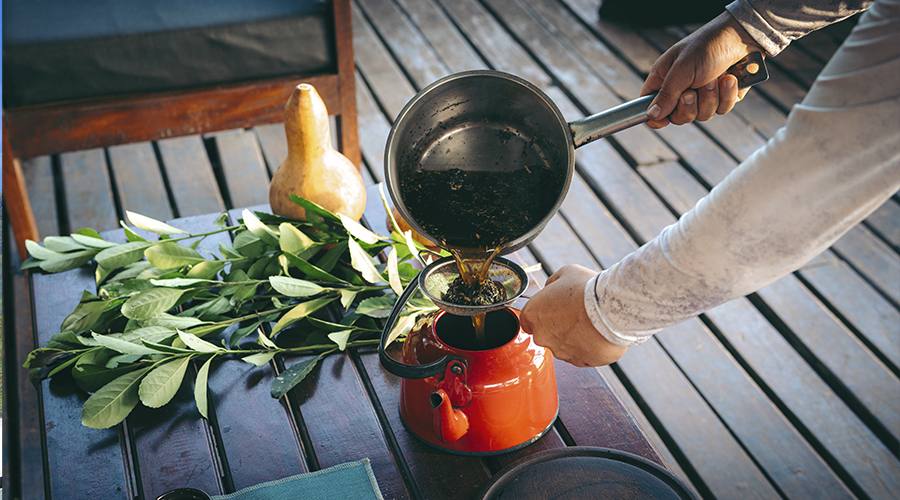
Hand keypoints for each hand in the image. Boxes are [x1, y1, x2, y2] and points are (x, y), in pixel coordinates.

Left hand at [520, 264, 627, 366]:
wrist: (611, 308)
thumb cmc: (587, 289)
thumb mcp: (565, 273)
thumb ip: (552, 284)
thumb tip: (550, 289)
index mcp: (533, 315)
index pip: (527, 320)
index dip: (542, 314)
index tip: (554, 309)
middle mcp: (542, 337)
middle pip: (545, 334)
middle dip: (558, 326)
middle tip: (575, 313)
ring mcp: (561, 352)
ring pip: (564, 346)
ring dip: (573, 337)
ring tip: (590, 322)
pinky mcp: (580, 362)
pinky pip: (581, 355)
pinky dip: (588, 347)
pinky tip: (598, 333)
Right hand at [642, 11, 763, 127]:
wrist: (743, 37)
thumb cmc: (708, 46)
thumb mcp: (682, 69)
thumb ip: (666, 94)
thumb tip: (651, 115)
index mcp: (664, 78)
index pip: (650, 105)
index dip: (655, 117)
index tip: (665, 121)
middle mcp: (681, 88)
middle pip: (678, 117)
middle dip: (689, 106)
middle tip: (693, 90)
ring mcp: (703, 95)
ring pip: (702, 116)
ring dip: (711, 98)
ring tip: (715, 78)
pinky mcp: (722, 97)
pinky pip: (722, 109)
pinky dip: (727, 95)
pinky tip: (729, 79)